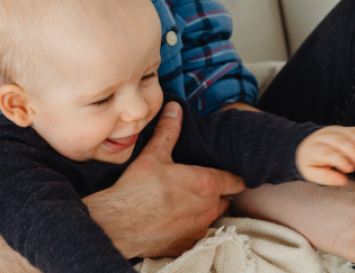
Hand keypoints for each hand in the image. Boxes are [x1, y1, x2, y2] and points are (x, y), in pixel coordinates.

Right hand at [82, 102, 245, 257]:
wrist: (117, 225)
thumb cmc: (137, 189)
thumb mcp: (154, 154)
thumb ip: (169, 131)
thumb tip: (175, 109)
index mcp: (207, 184)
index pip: (236, 181)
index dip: (233, 177)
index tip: (226, 174)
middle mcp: (208, 209)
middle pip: (225, 200)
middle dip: (216, 194)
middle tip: (198, 185)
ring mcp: (198, 229)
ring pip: (210, 218)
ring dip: (203, 211)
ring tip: (184, 203)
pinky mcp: (185, 245)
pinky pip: (195, 235)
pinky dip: (189, 228)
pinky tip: (173, 220)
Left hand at [296, 126, 354, 185]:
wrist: (307, 145)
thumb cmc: (311, 163)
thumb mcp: (312, 173)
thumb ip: (326, 177)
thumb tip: (343, 181)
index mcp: (314, 149)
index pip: (327, 153)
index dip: (339, 160)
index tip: (351, 169)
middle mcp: (323, 137)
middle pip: (340, 141)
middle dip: (354, 151)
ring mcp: (334, 130)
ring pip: (351, 133)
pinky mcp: (344, 128)